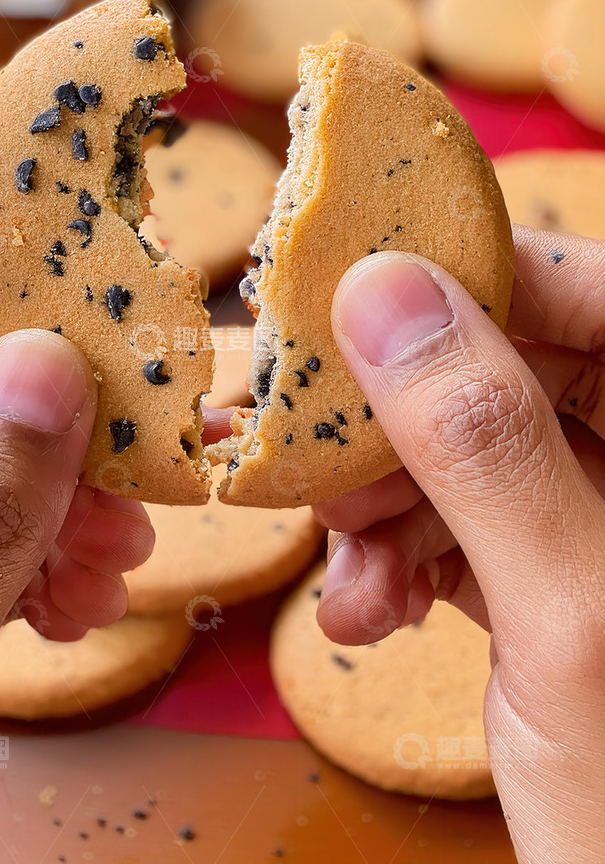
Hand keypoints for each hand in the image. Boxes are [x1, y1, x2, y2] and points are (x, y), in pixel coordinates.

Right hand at [316, 224, 604, 862]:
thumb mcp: (568, 612)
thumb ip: (484, 441)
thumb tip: (384, 294)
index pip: (584, 289)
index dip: (464, 284)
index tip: (348, 301)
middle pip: (504, 369)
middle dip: (399, 422)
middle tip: (320, 459)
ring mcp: (596, 514)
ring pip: (465, 447)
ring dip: (384, 504)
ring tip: (345, 569)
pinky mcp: (550, 567)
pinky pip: (459, 519)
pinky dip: (398, 555)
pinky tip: (368, 608)